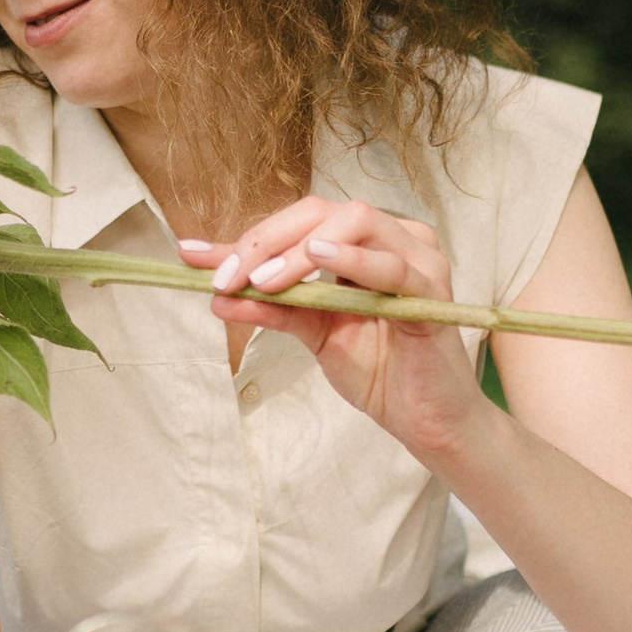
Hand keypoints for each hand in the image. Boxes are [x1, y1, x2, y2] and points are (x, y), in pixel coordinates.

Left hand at [178, 194, 484, 459]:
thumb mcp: (312, 332)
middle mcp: (394, 238)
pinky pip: (393, 266)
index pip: (301, 221)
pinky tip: (318, 259)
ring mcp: (418, 260)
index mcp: (364, 242)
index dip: (250, 238)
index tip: (198, 260)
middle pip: (324, 211)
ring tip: (263, 280)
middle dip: (267, 241)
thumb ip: (271, 307)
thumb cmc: (377, 368)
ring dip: (300, 250)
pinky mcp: (433, 292)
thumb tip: (216, 295)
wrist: (422, 419)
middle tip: (228, 277)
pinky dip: (354, 260)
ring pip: (357, 222)